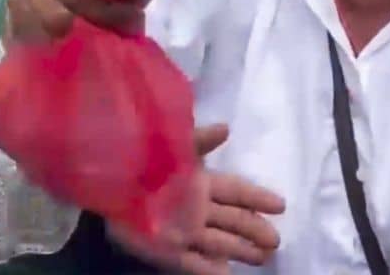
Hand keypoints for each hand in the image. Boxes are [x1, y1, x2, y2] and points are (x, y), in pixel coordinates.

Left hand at [111, 125, 285, 274]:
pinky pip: (192, 263)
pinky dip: (209, 270)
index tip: (281, 206)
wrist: (107, 184)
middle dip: (255, 231)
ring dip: (240, 251)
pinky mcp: (167, 250)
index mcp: (202, 183)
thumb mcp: (173, 145)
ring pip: (220, 243)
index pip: (237, 192)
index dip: (259, 198)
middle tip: (276, 242)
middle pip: (234, 221)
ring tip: (262, 260)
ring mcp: (184, 231)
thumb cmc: (142, 161)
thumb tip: (227, 129)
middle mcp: (198, 209)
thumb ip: (200, 139)